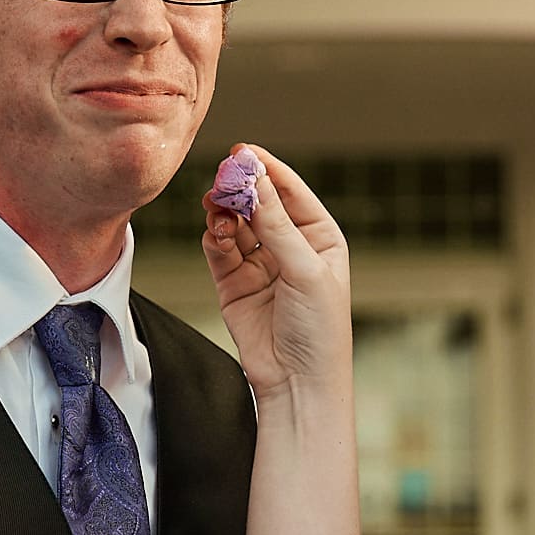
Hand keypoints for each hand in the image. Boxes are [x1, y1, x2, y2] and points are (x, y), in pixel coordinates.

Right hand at [202, 145, 350, 398]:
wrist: (298, 384)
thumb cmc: (319, 330)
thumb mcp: (305, 270)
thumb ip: (276, 224)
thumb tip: (255, 178)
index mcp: (321, 239)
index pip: (292, 193)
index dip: (268, 170)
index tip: (243, 151)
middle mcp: (291, 247)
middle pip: (259, 203)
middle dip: (240, 189)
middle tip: (221, 178)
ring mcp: (261, 264)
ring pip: (235, 223)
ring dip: (224, 212)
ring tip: (216, 208)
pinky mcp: (234, 283)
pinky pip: (219, 249)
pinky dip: (214, 237)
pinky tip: (215, 233)